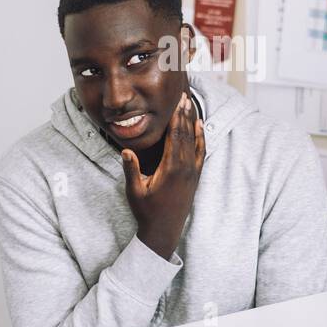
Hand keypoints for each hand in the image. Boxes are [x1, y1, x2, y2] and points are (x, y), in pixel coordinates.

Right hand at [121, 91, 205, 258]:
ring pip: (194, 140)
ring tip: (191, 103)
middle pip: (186, 134)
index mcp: (171, 168)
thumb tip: (126, 151)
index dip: (177, 118)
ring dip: (193, 121)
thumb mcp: (135, 192)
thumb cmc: (147, 212)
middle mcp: (186, 168)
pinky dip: (201, 137)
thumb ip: (131, 170)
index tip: (177, 102)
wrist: (164, 231)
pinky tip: (200, 125)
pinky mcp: (195, 177)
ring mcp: (192, 172)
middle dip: (185, 114)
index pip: (176, 137)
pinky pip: (200, 151)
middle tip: (183, 95)